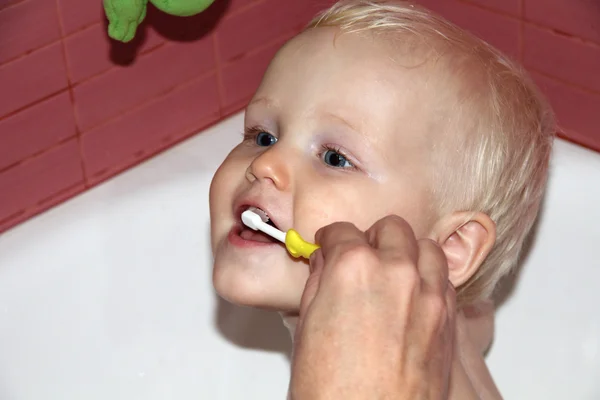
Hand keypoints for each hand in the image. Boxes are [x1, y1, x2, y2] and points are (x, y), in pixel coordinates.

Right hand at [289, 215, 456, 399]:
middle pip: (391, 228)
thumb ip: (320, 283)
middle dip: (372, 237)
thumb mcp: (308, 326)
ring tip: (392, 267)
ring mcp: (428, 294)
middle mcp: (396, 272)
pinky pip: (445, 279)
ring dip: (407, 250)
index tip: (329, 245)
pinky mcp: (448, 318)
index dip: (330, 239)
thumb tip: (326, 267)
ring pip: (426, 246)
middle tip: (360, 253)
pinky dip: (429, 276)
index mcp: (353, 268)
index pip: (342, 231)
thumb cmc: (334, 391)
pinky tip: (413, 291)